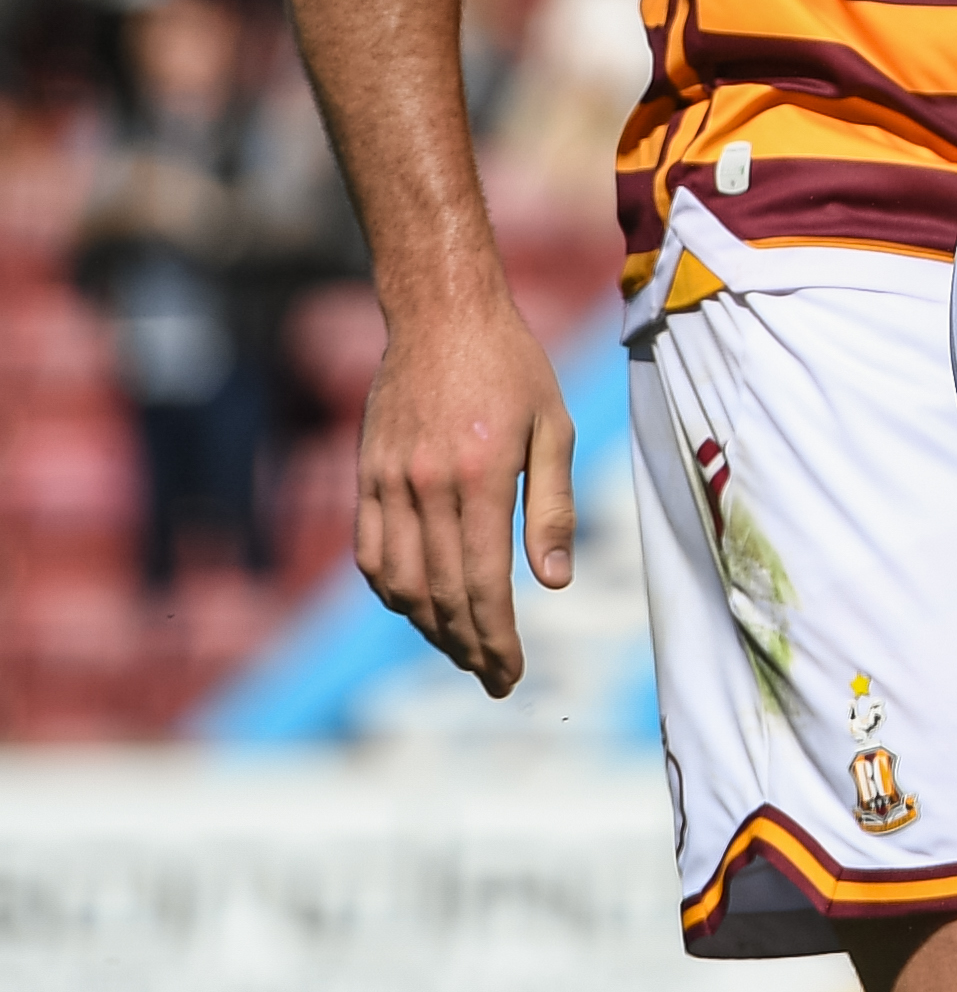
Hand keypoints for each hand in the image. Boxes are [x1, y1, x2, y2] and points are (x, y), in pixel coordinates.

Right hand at [355, 293, 575, 696]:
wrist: (442, 315)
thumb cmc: (513, 367)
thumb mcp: (554, 427)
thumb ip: (552, 507)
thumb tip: (554, 583)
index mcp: (480, 478)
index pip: (483, 584)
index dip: (497, 638)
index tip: (510, 673)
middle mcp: (426, 488)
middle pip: (441, 594)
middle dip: (468, 646)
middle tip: (494, 677)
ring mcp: (388, 484)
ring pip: (400, 584)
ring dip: (429, 628)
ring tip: (463, 650)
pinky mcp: (366, 477)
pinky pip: (369, 554)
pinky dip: (391, 592)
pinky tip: (418, 607)